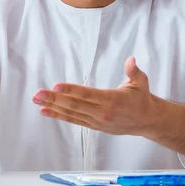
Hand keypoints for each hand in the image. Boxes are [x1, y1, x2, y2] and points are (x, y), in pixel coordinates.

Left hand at [32, 57, 158, 135]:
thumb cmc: (142, 99)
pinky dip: (59, 116)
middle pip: (74, 105)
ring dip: (52, 107)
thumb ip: (134, 71)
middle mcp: (102, 112)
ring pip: (71, 113)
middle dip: (54, 99)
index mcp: (112, 100)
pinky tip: (45, 111)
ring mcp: (96, 121)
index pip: (87, 94)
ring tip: (37, 101)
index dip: (71, 90)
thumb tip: (131, 59)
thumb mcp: (141, 82)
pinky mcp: (94, 126)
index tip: (56, 86)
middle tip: (38, 94)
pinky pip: (74, 120)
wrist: (147, 121)